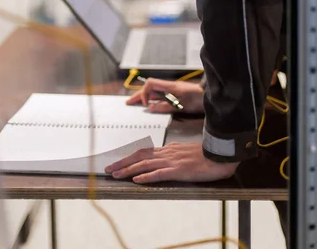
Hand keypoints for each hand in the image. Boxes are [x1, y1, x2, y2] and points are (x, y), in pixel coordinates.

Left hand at [105, 143, 238, 183]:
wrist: (220, 155)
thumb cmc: (206, 155)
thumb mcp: (186, 152)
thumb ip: (174, 154)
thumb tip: (163, 156)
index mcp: (169, 149)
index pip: (144, 151)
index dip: (129, 157)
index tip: (117, 162)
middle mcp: (167, 153)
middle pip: (140, 156)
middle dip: (122, 163)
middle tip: (108, 169)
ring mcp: (172, 161)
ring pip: (145, 164)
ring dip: (129, 170)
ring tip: (116, 175)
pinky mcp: (179, 170)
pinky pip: (159, 173)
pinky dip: (146, 176)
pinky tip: (137, 180)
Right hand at [127, 78, 203, 113]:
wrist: (211, 95)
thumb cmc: (198, 99)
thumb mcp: (181, 105)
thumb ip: (165, 106)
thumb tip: (150, 108)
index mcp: (169, 86)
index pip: (150, 84)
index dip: (144, 93)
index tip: (145, 104)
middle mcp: (169, 87)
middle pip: (149, 89)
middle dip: (138, 95)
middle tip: (128, 103)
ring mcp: (172, 91)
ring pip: (154, 93)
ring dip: (144, 98)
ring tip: (135, 104)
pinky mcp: (176, 96)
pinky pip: (161, 97)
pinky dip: (153, 100)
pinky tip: (149, 105)